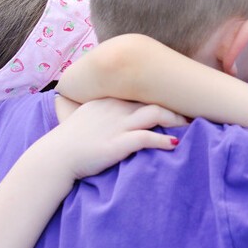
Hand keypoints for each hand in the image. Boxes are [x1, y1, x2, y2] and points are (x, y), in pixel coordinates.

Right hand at [48, 99, 187, 179]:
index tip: (178, 101)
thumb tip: (123, 115)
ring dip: (176, 120)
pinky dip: (163, 140)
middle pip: (154, 100)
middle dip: (175, 106)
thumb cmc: (71, 141)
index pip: (143, 91)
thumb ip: (106, 111)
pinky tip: (174, 144)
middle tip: (191, 114)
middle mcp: (117, 108)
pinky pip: (146, 138)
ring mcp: (118, 125)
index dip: (163, 96)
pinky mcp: (118, 143)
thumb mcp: (88, 117)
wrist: (56, 157)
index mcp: (110, 100)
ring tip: (188, 127)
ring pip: (155, 114)